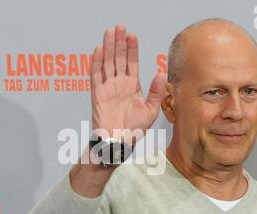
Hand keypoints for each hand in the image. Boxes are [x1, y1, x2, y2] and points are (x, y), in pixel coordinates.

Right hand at [90, 24, 166, 144]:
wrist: (119, 143)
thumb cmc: (134, 130)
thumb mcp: (150, 110)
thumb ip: (155, 91)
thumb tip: (160, 72)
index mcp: (132, 87)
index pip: (131, 63)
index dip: (132, 49)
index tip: (132, 35)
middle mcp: (119, 84)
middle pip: (119, 59)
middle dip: (119, 42)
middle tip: (120, 27)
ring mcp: (107, 88)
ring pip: (107, 63)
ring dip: (108, 47)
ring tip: (109, 33)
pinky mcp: (97, 94)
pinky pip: (96, 76)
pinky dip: (96, 63)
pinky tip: (98, 50)